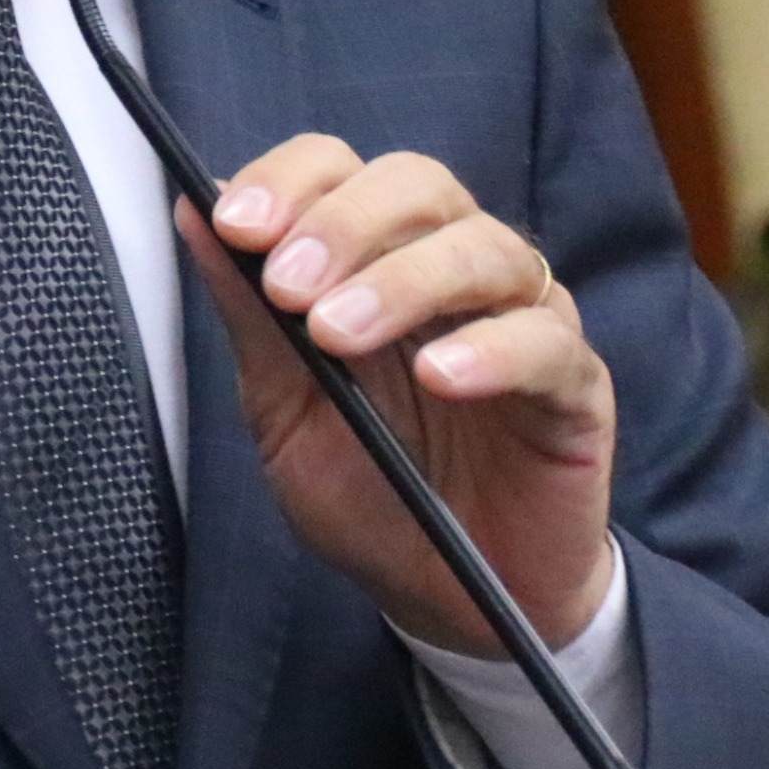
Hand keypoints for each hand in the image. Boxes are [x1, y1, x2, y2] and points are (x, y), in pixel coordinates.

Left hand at [186, 134, 614, 653]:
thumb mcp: (284, 412)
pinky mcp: (575, 385)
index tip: (236, 224)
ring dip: (400, 281)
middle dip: (340, 223)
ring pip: (481, 248)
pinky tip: (439, 376)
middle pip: (417, 184)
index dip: (289, 181)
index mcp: (375, 258)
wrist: (447, 600)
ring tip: (338, 335)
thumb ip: (249, 315)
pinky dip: (489, 349)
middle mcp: (452, 268)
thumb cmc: (371, 493)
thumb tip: (193, 210)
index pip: (341, 169)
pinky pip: (544, 341)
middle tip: (287, 288)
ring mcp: (521, 318)